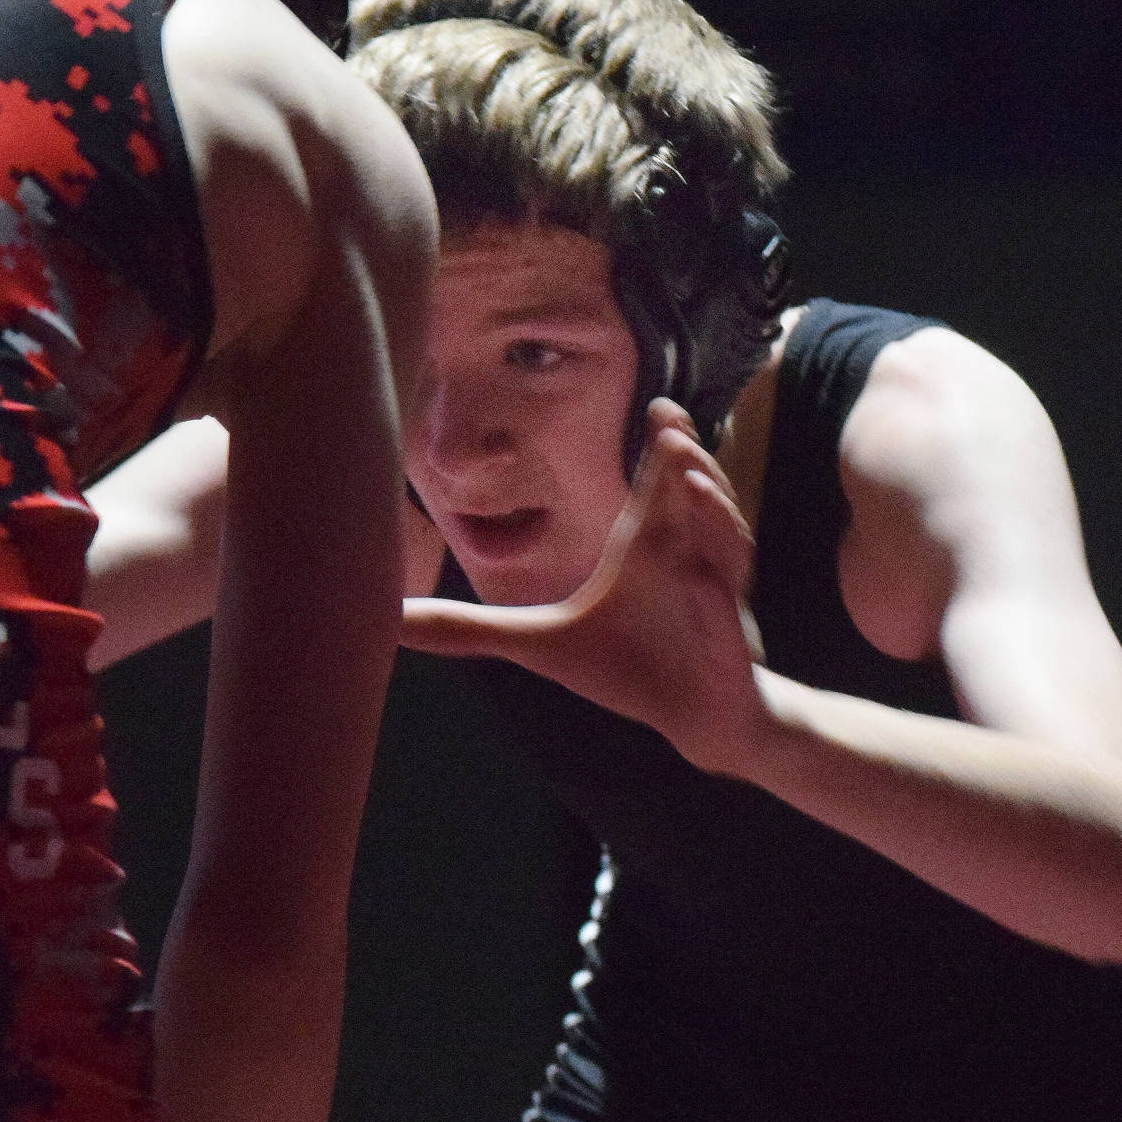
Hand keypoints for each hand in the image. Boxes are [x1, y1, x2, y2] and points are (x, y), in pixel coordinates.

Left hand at [402, 400, 768, 772]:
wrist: (692, 715)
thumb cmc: (625, 665)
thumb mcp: (537, 644)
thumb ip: (467, 628)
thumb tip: (389, 618)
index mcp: (644, 544)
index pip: (656, 482)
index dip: (660, 443)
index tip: (654, 407)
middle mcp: (682, 553)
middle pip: (692, 489)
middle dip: (684, 454)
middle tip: (667, 419)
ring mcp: (710, 584)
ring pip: (719, 528)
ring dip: (710, 499)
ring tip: (689, 466)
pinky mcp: (728, 623)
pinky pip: (731, 583)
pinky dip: (724, 560)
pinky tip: (708, 552)